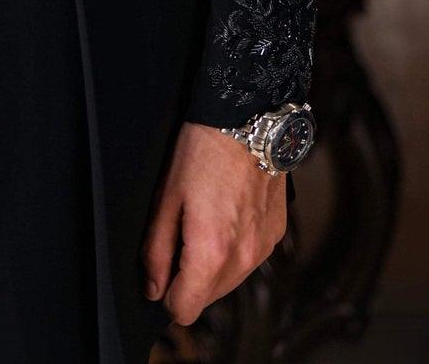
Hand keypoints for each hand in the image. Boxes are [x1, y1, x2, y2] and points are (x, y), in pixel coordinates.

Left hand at [140, 120, 287, 325]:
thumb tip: (153, 288)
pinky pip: (248, 260)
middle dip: (188, 278)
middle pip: (207, 298)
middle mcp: (244, 258)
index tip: (161, 270)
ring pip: (229, 282)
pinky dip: (234, 249)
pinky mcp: (275, 235)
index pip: (185, 309)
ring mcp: (263, 248)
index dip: (166, 294)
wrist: (247, 118)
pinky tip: (225, 215)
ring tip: (203, 220)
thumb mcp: (166, 196)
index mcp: (212, 252)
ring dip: (212, 265)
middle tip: (180, 233)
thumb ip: (157, 250)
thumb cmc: (204, 150)